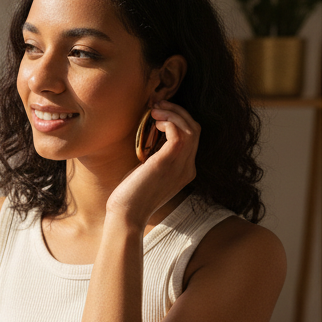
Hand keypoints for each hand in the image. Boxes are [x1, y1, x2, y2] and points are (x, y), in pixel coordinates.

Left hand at [107, 100, 199, 225]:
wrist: (126, 216)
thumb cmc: (131, 195)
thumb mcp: (148, 171)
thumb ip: (156, 155)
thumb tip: (151, 133)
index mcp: (185, 171)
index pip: (192, 137)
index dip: (178, 119)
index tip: (159, 111)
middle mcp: (188, 168)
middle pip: (195, 129)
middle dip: (178, 111)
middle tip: (157, 105)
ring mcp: (180, 167)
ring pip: (190, 128)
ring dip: (173, 113)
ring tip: (154, 109)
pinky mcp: (167, 164)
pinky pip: (178, 134)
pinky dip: (167, 121)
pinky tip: (153, 122)